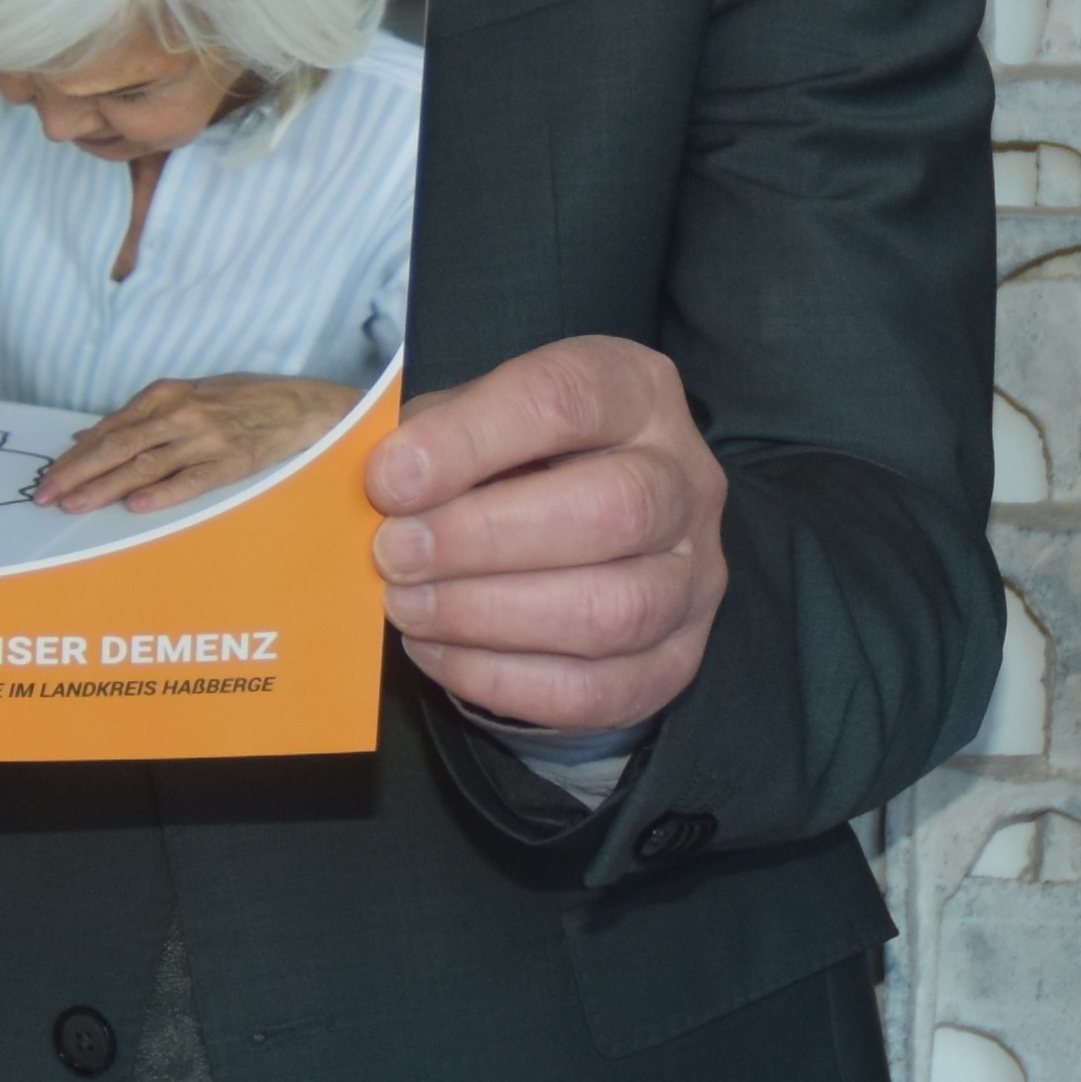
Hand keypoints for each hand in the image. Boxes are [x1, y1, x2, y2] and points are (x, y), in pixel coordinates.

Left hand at [35, 373, 344, 514]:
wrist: (296, 404)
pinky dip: (161, 494)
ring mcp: (203, 438)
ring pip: (144, 465)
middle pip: (116, 446)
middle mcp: (179, 414)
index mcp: (163, 395)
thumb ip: (133, 419)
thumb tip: (83, 437)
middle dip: (76, 472)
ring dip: (105, 487)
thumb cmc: (234, 400)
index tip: (47, 477)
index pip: (107, 430)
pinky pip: (189, 481)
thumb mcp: (181, 396)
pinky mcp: (229, 462)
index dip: (73, 456)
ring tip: (75, 505)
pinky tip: (135, 506)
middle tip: (46, 495)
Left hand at [361, 338, 724, 731]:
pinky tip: (439, 652)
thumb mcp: (475, 417)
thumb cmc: (514, 461)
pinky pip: (595, 690)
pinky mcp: (674, 661)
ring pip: (613, 610)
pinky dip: (503, 680)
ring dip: (489, 616)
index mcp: (636, 391)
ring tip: (408, 607)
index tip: (388, 480)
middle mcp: (684, 480)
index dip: (468, 441)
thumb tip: (387, 486)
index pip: (563, 401)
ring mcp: (693, 577)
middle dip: (483, 539)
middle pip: (612, 509)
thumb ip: (434, 437)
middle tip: (394, 555)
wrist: (579, 531)